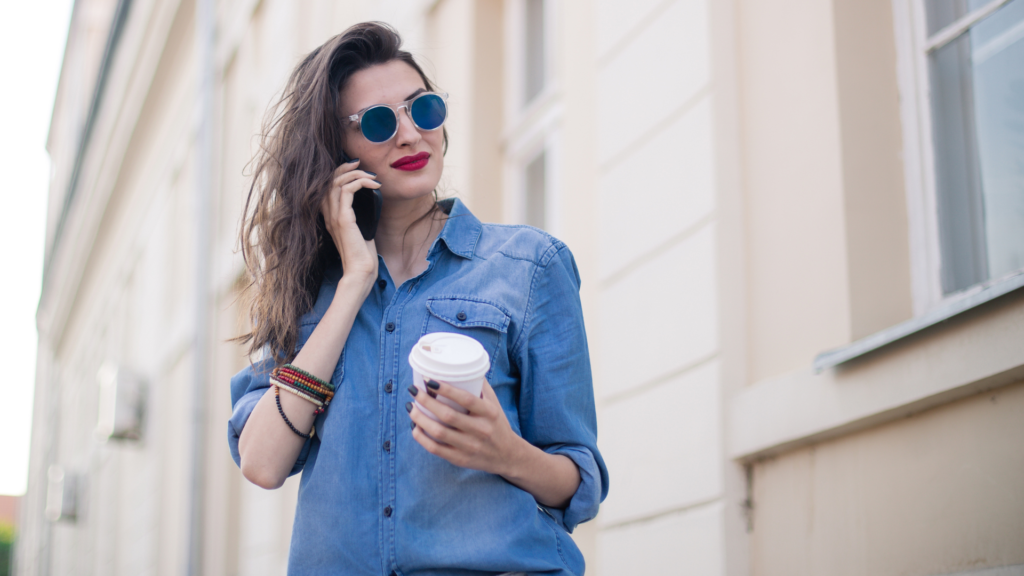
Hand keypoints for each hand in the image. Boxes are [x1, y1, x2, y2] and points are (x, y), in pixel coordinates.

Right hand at [322, 159, 378, 286]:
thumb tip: (371, 198)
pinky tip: (374, 185)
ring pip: (338, 182)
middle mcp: (328, 214)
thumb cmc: (362, 253)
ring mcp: (333, 216)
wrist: (360, 270)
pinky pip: (347, 190)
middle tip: (362, 165)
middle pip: (329, 180)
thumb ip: (359, 214)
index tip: (357, 168)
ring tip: (372, 177)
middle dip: (346, 168)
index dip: (339, 172)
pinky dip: (361, 183)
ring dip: (356, 174)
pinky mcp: (342, 219)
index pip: (327, 186)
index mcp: (329, 216)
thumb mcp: (361, 228)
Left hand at [407, 379, 521, 476]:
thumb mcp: (494, 404)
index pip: (466, 399)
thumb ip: (480, 386)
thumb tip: (460, 366)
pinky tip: (415, 427)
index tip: (429, 380)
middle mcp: (480, 430)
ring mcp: (469, 446)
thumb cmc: (496, 424)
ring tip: (411, 407)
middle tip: (414, 391)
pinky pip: (435, 449)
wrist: (506, 455)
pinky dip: (421, 437)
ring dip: (419, 418)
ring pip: (438, 432)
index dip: (446, 389)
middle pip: (447, 415)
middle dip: (426, 401)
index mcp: (489, 413)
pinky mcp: (460, 459)